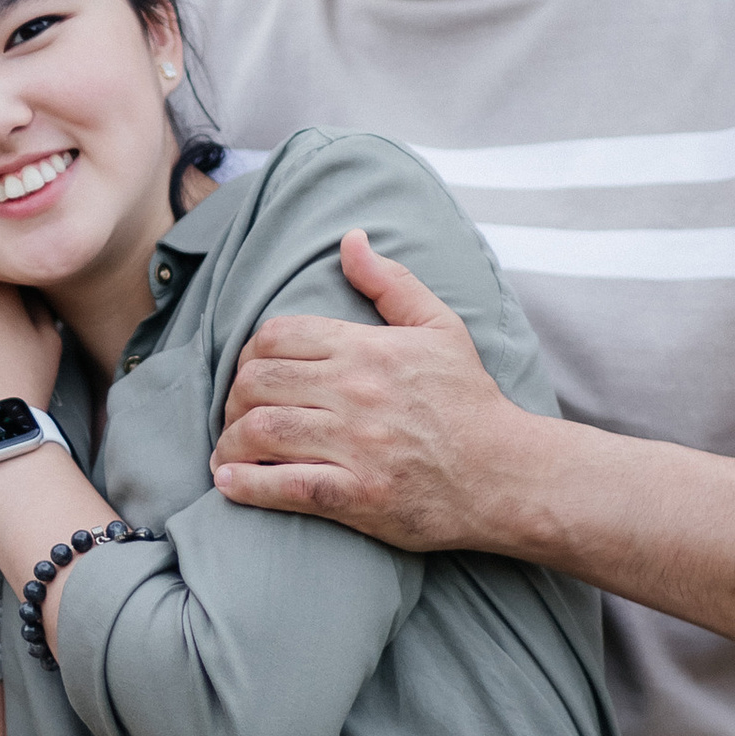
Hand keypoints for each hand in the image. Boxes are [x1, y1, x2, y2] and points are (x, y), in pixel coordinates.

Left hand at [211, 231, 533, 547]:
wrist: (507, 473)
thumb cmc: (469, 402)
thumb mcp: (440, 328)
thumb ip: (390, 282)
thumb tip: (350, 239)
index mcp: (368, 350)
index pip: (276, 337)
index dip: (250, 355)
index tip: (251, 375)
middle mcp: (355, 393)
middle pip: (257, 382)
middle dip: (232, 399)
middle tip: (235, 414)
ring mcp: (356, 445)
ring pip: (261, 431)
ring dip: (230, 441)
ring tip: (228, 451)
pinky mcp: (358, 495)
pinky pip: (284, 485)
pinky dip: (246, 485)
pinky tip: (230, 482)